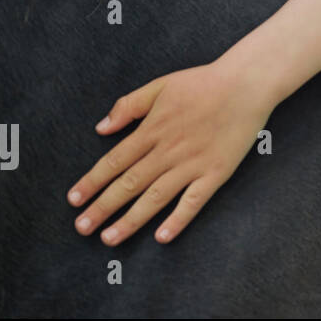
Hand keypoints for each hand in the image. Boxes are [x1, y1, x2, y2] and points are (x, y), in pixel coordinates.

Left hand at [66, 62, 275, 245]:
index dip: (92, 181)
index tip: (74, 200)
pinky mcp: (216, 173)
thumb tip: (102, 128)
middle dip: (102, 208)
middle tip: (82, 228)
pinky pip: (194, 201)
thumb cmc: (204, 82)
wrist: (246, 84)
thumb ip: (129, 105)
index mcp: (152, 129)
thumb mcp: (161, 85)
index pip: (114, 161)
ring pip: (155, 197)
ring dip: (130, 220)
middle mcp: (168, 150)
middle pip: (129, 184)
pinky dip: (178, 220)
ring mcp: (192, 164)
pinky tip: (162, 237)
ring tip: (110, 238)